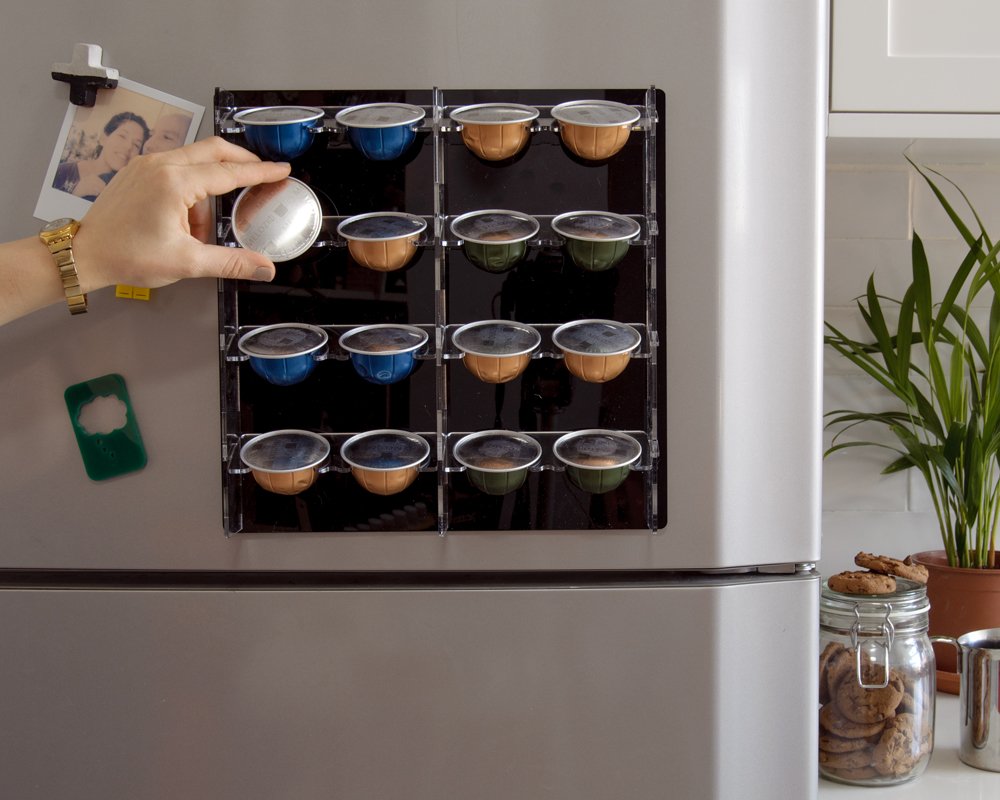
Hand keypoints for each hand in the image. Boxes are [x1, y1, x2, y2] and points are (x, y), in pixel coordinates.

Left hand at [74, 137, 290, 290]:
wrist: (86, 253)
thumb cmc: (128, 256)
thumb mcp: (187, 262)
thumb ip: (232, 262)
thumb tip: (265, 267)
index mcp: (174, 182)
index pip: (229, 172)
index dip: (259, 172)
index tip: (280, 169)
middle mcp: (160, 164)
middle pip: (213, 150)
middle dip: (241, 161)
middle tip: (262, 173)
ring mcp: (146, 164)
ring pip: (194, 161)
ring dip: (209, 187)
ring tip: (201, 230)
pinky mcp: (137, 171)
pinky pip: (175, 168)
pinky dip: (189, 187)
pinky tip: (186, 217)